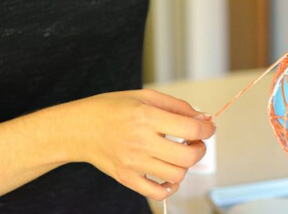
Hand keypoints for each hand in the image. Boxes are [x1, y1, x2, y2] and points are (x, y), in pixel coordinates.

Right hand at [68, 89, 214, 199]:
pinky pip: (157, 192)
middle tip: (196, 142)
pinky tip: (169, 173)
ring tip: (179, 153)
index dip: (208, 129)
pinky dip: (170, 186)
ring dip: (186, 165)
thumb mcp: (145, 96)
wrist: (78, 128)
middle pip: (188, 156)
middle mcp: (141, 142)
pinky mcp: (126, 178)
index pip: (190, 128)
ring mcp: (133, 163)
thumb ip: (177, 106)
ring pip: (176, 174)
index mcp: (146, 117)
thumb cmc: (111, 108)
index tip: (209, 127)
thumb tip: (203, 118)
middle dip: (201, 149)